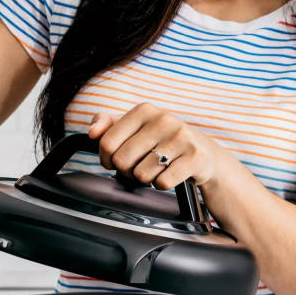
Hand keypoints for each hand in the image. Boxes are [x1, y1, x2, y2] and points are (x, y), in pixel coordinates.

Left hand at [87, 103, 235, 190]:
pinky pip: (162, 183)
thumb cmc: (162, 142)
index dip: (107, 159)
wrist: (203, 154)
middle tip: (140, 166)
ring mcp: (181, 136)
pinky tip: (170, 173)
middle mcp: (163, 119)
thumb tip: (92, 132)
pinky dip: (162, 184)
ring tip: (157, 168)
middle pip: (122, 161)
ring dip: (146, 178)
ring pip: (141, 174)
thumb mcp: (135, 129)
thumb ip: (107, 125)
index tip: (116, 160)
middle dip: (127, 171)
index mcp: (144, 110)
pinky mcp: (195, 156)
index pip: (107, 142)